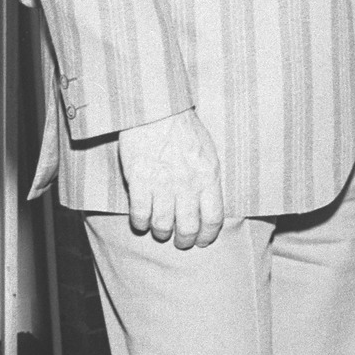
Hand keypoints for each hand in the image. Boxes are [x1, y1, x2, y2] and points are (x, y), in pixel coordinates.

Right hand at [114, 109, 230, 247]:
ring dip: (162, 233)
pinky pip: (140, 214)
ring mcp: (163, 184)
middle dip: (184, 241)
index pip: (213, 218)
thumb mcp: (208, 153)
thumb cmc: (185, 130)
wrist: (158, 111)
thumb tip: (209, 203)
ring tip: (161, 232)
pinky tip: (141, 222)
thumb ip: (208, 179)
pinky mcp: (140, 180)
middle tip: (181, 243)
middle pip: (188, 227)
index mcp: (208, 177)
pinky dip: (140, 223)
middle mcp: (187, 184)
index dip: (208, 235)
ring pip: (163, 225)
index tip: (202, 241)